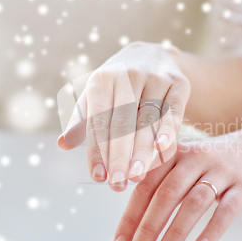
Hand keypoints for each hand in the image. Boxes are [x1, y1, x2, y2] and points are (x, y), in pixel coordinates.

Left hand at [57, 41, 190, 190]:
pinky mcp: (178, 83)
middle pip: (122, 123)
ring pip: (148, 120)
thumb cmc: (119, 84)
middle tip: (117, 185)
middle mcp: (128, 75)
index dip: (98, 150)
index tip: (99, 177)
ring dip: (142, 151)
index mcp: (102, 79)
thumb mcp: (97, 95)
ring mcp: (155, 78)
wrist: (153, 55)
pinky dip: (167, 130)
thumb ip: (82, 120)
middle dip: (119, 156)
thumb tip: (62, 144)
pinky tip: (161, 149)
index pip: (98, 121)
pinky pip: (173, 111)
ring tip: (136, 176)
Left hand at [112, 123, 241, 240]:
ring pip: (194, 203)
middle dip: (148, 227)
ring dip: (175, 232)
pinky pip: (227, 209)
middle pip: (168, 193)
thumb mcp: (184, 162)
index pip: (147, 184)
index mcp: (175, 153)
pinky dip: (213, 229)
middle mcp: (196, 158)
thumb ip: (158, 181)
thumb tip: (130, 220)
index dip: (131, 214)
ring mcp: (221, 171)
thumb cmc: (210, 164)